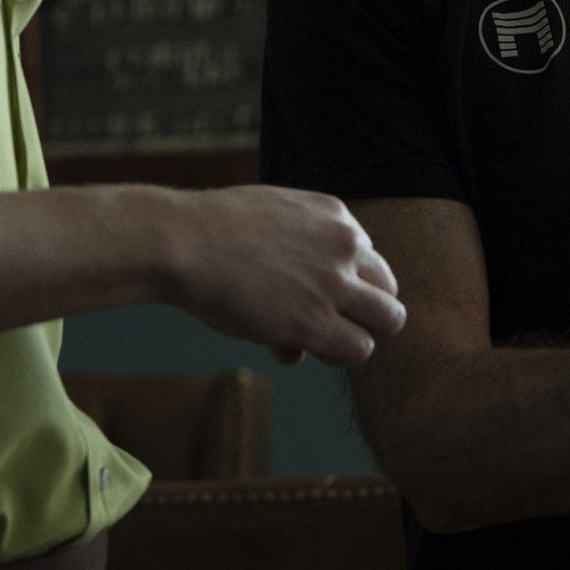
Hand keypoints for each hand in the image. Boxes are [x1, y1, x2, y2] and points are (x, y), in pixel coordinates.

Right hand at [162, 185, 407, 366]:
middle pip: (388, 288)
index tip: (310, 293)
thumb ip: (290, 273)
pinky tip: (305, 347)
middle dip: (363, 309)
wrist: (181, 242)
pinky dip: (339, 355)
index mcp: (334, 214)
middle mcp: (345, 244)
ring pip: (388, 320)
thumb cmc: (206, 238)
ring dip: (358, 334)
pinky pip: (359, 349)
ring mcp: (334, 283)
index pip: (368, 257)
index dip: (343, 282)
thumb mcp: (259, 239)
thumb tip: (296, 347)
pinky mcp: (315, 321)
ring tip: (322, 340)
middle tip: (328, 322)